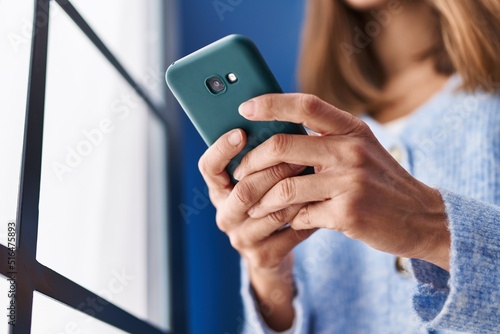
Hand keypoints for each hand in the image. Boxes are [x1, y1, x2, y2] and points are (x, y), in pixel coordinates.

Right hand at [198, 128, 315, 329]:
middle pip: (244, 190)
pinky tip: (322, 199)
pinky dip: (309, 214)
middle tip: (299, 153)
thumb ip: (260, 155)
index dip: (221, 149)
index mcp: (219, 190)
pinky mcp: (263, 256)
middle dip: (273, 170)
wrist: (275, 252)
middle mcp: (225, 214)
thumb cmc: (269, 201)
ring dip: (296, 191)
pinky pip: (291, 232)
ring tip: (315, 172)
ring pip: (270, 212)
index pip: (208, 167)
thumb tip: (280, 118)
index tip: (241, 132)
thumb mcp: (258, 179)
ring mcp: (242, 238)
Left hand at [234, 93, 450, 270]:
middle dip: (251, 161)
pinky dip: (289, 219)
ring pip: (285, 187)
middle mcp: (351, 150)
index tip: (244, 107)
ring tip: (253, 206)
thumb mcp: (361, 148)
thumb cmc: (381, 181)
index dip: (271, 103)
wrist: (420, 217)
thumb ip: (326, 139)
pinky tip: (289, 220)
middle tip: (240, 173)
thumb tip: (277, 135)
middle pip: (282, 146)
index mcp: (351, 129)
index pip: (305, 105)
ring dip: (263, 200)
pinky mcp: (348, 213)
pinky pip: (301, 215)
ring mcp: (350, 182)